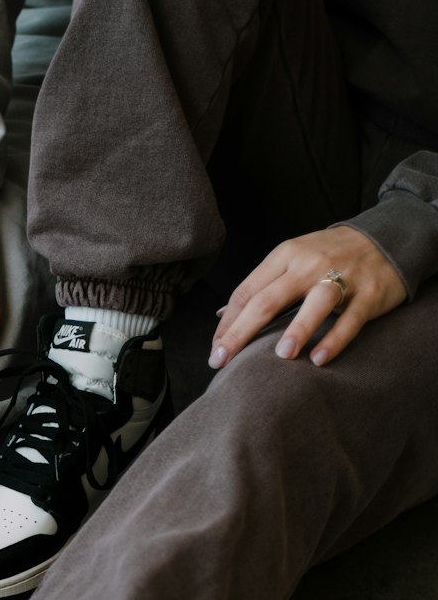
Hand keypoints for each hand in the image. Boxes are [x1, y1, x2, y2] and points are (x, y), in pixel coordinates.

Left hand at [209, 225, 407, 369]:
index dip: (227, 324)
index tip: (215, 351)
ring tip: (281, 356)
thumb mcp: (293, 259)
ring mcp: (341, 277)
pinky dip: (334, 339)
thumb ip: (263, 285)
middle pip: (268, 300)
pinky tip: (319, 359)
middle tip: (223, 360)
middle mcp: (309, 264)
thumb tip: (225, 316)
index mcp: (285, 255)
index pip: (247, 292)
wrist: (385, 238)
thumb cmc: (329, 255)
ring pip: (314, 304)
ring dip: (297, 330)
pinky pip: (349, 320)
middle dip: (241, 333)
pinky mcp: (369, 294)